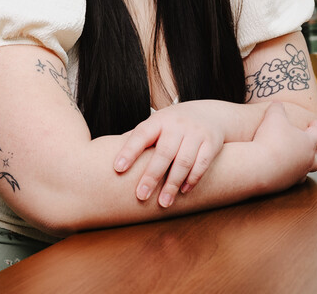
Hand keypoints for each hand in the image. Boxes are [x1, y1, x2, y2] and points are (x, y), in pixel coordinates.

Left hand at [114, 100, 234, 207]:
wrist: (210, 114)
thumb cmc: (173, 125)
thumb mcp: (156, 125)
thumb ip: (138, 139)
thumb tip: (105, 155)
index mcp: (158, 121)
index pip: (141, 135)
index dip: (129, 151)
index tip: (117, 169)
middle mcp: (177, 125)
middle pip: (163, 153)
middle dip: (151, 176)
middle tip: (140, 196)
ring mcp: (196, 133)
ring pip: (183, 162)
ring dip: (172, 184)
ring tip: (163, 203)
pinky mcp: (211, 143)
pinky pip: (201, 164)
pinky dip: (192, 179)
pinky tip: (183, 191)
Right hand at [252, 103, 316, 189]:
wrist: (259, 166)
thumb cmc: (269, 139)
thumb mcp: (273, 116)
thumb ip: (277, 108)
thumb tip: (277, 103)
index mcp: (308, 144)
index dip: (315, 126)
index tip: (313, 122)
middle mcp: (306, 161)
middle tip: (314, 147)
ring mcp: (296, 175)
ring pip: (306, 172)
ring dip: (304, 165)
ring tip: (299, 161)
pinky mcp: (285, 185)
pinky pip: (291, 180)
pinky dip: (289, 174)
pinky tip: (282, 170)